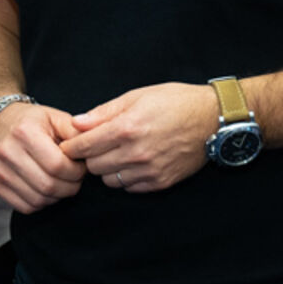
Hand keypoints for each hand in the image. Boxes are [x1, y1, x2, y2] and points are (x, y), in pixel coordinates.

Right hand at [0, 101, 85, 212]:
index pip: (57, 165)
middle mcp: (8, 152)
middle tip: (75, 178)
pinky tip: (46, 188)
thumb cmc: (33, 121)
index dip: (76, 171)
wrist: (0, 122)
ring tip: (61, 182)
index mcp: (25, 132)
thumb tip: (92, 147)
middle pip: (48, 185)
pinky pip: (26, 206)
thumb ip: (76, 132)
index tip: (81, 167)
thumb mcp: (56, 117)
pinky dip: (42, 202)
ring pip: (38, 200)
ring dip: (57, 196)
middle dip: (70, 186)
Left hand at [62, 82, 219, 193]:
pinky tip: (132, 162)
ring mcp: (149, 170)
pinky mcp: (160, 182)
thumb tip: (77, 123)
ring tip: (116, 154)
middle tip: (95, 146)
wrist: (212, 119)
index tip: (69, 145)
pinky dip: (125, 177)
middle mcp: (136, 152)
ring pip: (109, 181)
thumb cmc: (175, 102)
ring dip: (107, 169)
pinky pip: (129, 187)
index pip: (84, 147)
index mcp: (127, 128)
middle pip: (93, 167)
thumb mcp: (137, 96)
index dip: (72, 146)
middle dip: (90, 157)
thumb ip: (104, 112)